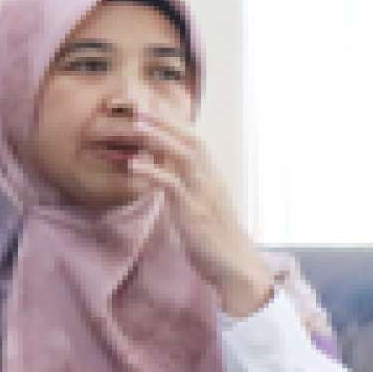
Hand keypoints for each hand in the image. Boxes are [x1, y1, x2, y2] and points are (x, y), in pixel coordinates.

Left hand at [106, 112, 274, 317]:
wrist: (237, 267)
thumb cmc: (217, 239)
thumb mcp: (201, 205)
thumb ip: (185, 185)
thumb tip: (164, 168)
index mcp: (213, 176)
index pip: (195, 139)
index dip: (174, 120)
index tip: (153, 103)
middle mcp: (211, 179)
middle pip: (190, 139)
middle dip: (166, 119)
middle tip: (140, 104)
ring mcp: (204, 194)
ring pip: (184, 156)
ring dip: (159, 137)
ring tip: (136, 123)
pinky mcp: (195, 213)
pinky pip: (173, 186)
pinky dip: (153, 172)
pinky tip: (135, 165)